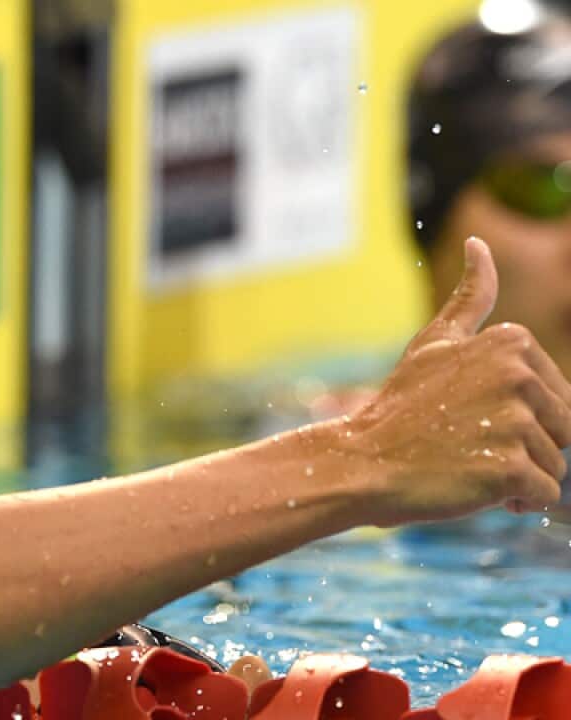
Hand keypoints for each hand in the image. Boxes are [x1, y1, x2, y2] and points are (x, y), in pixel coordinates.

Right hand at [346, 237, 570, 525]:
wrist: (362, 461)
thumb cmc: (400, 408)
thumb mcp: (433, 343)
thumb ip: (469, 298)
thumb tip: (479, 244)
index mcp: (511, 342)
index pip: (557, 397)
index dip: (520, 417)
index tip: (470, 415)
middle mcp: (519, 375)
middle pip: (563, 430)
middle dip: (525, 447)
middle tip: (468, 443)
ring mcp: (515, 421)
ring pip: (555, 465)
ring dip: (517, 477)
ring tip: (466, 465)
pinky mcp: (509, 466)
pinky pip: (544, 494)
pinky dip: (516, 501)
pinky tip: (474, 488)